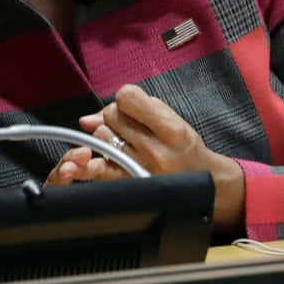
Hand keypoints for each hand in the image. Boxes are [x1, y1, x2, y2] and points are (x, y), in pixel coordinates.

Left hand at [46, 84, 244, 235]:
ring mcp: (139, 169)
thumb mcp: (172, 120)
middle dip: (116, 117)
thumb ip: (134, 111)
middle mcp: (155, 150)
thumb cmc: (185, 148)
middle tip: (131, 128)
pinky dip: (85, 164)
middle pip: (111, 116)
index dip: (126, 99)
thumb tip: (86, 120)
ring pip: (101, 137)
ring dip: (107, 137)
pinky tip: (78, 162)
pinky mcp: (127, 186)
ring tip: (125, 144)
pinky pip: (97, 170)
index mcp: (171, 129)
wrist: (205, 186)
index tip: (134, 106)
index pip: (127, 97)